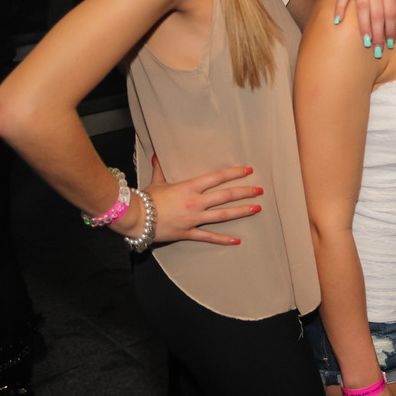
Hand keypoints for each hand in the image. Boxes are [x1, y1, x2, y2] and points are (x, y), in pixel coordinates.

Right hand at [143, 153, 262, 244]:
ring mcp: (193, 218)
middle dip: (245, 192)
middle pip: (226, 196)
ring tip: (257, 208)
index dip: (234, 173)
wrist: (135, 218)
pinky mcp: (188, 232)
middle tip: (260, 190)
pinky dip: (223, 239)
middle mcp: (195, 202)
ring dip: (241, 211)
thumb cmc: (145, 198)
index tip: (248, 170)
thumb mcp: (156, 182)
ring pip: (223, 215)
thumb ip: (160, 168)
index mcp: (189, 187)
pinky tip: (237, 240)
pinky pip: (208, 237)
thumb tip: (157, 155)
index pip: (217, 177)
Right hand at [335, 0, 395, 52]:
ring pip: (363, 10)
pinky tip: (339, 22)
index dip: (391, 30)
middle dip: (379, 35)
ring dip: (364, 28)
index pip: (391, 13)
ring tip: (366, 43)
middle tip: (378, 50)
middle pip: (378, 15)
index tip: (389, 44)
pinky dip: (340, 9)